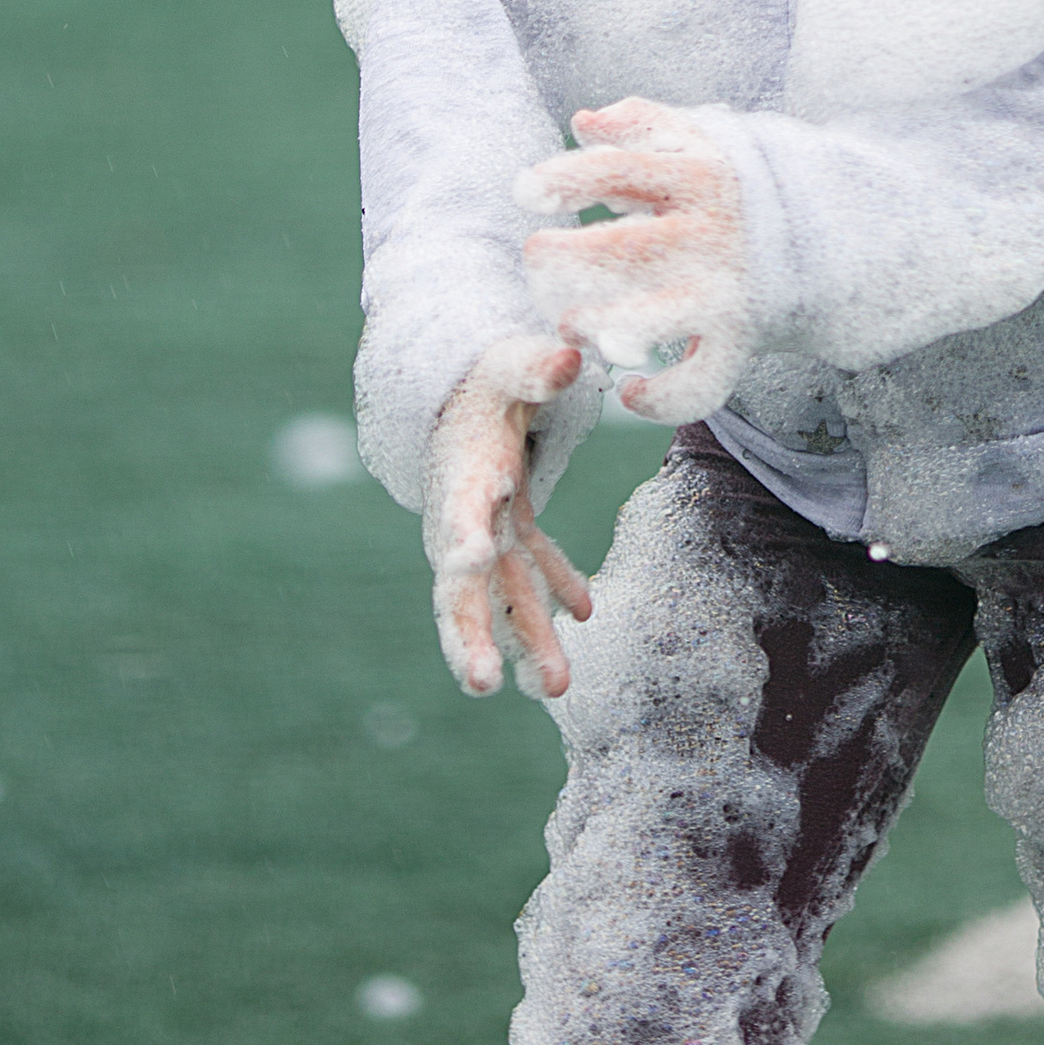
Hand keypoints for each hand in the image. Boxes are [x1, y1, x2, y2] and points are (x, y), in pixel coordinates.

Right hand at [421, 331, 593, 700]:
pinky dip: (555, 588)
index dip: (462, 544)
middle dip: (471, 634)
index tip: (469, 569)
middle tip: (483, 684)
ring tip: (554, 686)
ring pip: (503, 592)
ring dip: (527, 637)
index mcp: (462, 473)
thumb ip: (536, 367)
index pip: (458, 515)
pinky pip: (530, 567)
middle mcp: (465, 513)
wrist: (465, 387)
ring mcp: (485, 528)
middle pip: (463, 584)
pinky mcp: (506, 528)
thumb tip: (569, 358)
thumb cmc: (487, 374)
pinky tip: (585, 613)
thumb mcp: (510, 364)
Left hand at [517, 99, 752, 420]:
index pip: (623, 170)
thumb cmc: (737, 189)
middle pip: (629, 248)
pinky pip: (701, 382)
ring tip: (570, 323)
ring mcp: (727, 291)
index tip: (524, 193)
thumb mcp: (699, 142)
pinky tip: (630, 388)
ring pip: (659, 319)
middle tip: (535, 259)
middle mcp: (713, 233)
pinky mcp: (741, 340)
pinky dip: (663, 398)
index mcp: (699, 175)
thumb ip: (640, 124)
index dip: (569, 180)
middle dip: (570, 258)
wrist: (826, 239)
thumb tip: (583, 123)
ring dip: (603, 326)